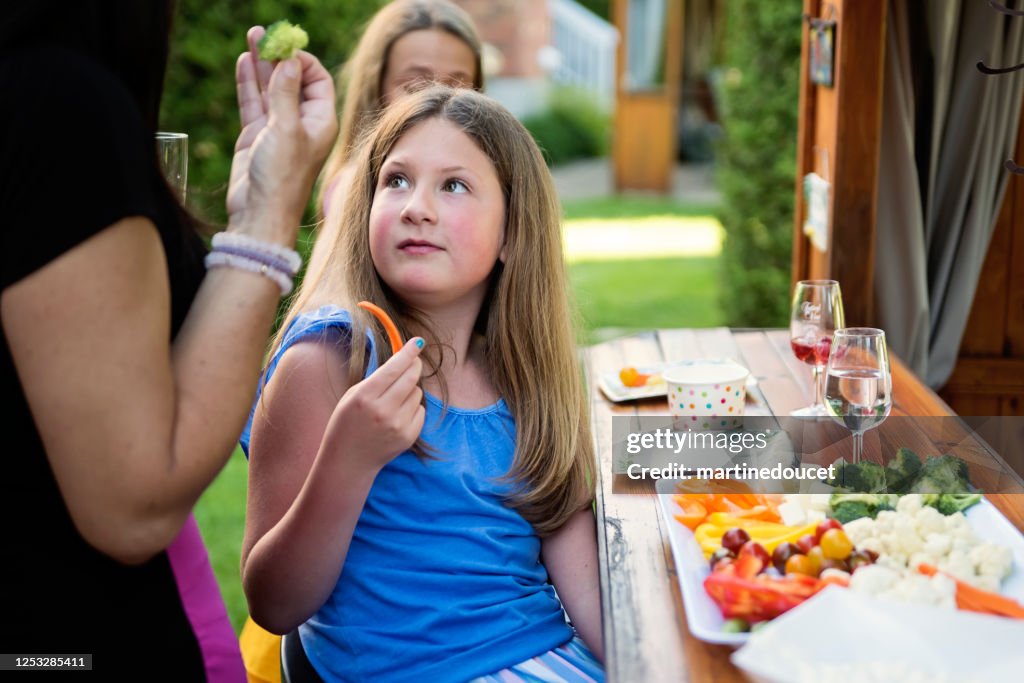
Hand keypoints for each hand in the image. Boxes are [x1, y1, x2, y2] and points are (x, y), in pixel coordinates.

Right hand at [228, 26, 337, 242]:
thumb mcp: (286, 129)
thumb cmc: (281, 176)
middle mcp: (302, 122)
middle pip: (292, 79)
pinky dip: (248, 82)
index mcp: (321, 121)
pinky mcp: (256, 135)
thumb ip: (286, 93)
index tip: (284, 47)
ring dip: (261, 63)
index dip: (302, 60)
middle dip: (279, 56)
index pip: (317, 79)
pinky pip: (253, 102)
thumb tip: (290, 61)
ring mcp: (278, 128)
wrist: (260, 212)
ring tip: (252, 36)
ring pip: (270, 87)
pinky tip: (243, 60)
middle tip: (264, 32)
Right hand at [322, 339, 425, 470]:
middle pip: (411, 377)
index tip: (419, 342)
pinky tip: (397, 417)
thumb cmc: (346, 424)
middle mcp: (383, 410)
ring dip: (410, 391)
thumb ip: (376, 379)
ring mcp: (397, 425)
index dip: (408, 352)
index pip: (393, 368)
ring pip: (417, 393)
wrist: (348, 462)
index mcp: (364, 396)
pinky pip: (420, 411)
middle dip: (414, 366)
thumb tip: (403, 359)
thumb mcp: (352, 396)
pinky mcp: (408, 437)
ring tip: (393, 401)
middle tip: (413, 363)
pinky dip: (412, 409)